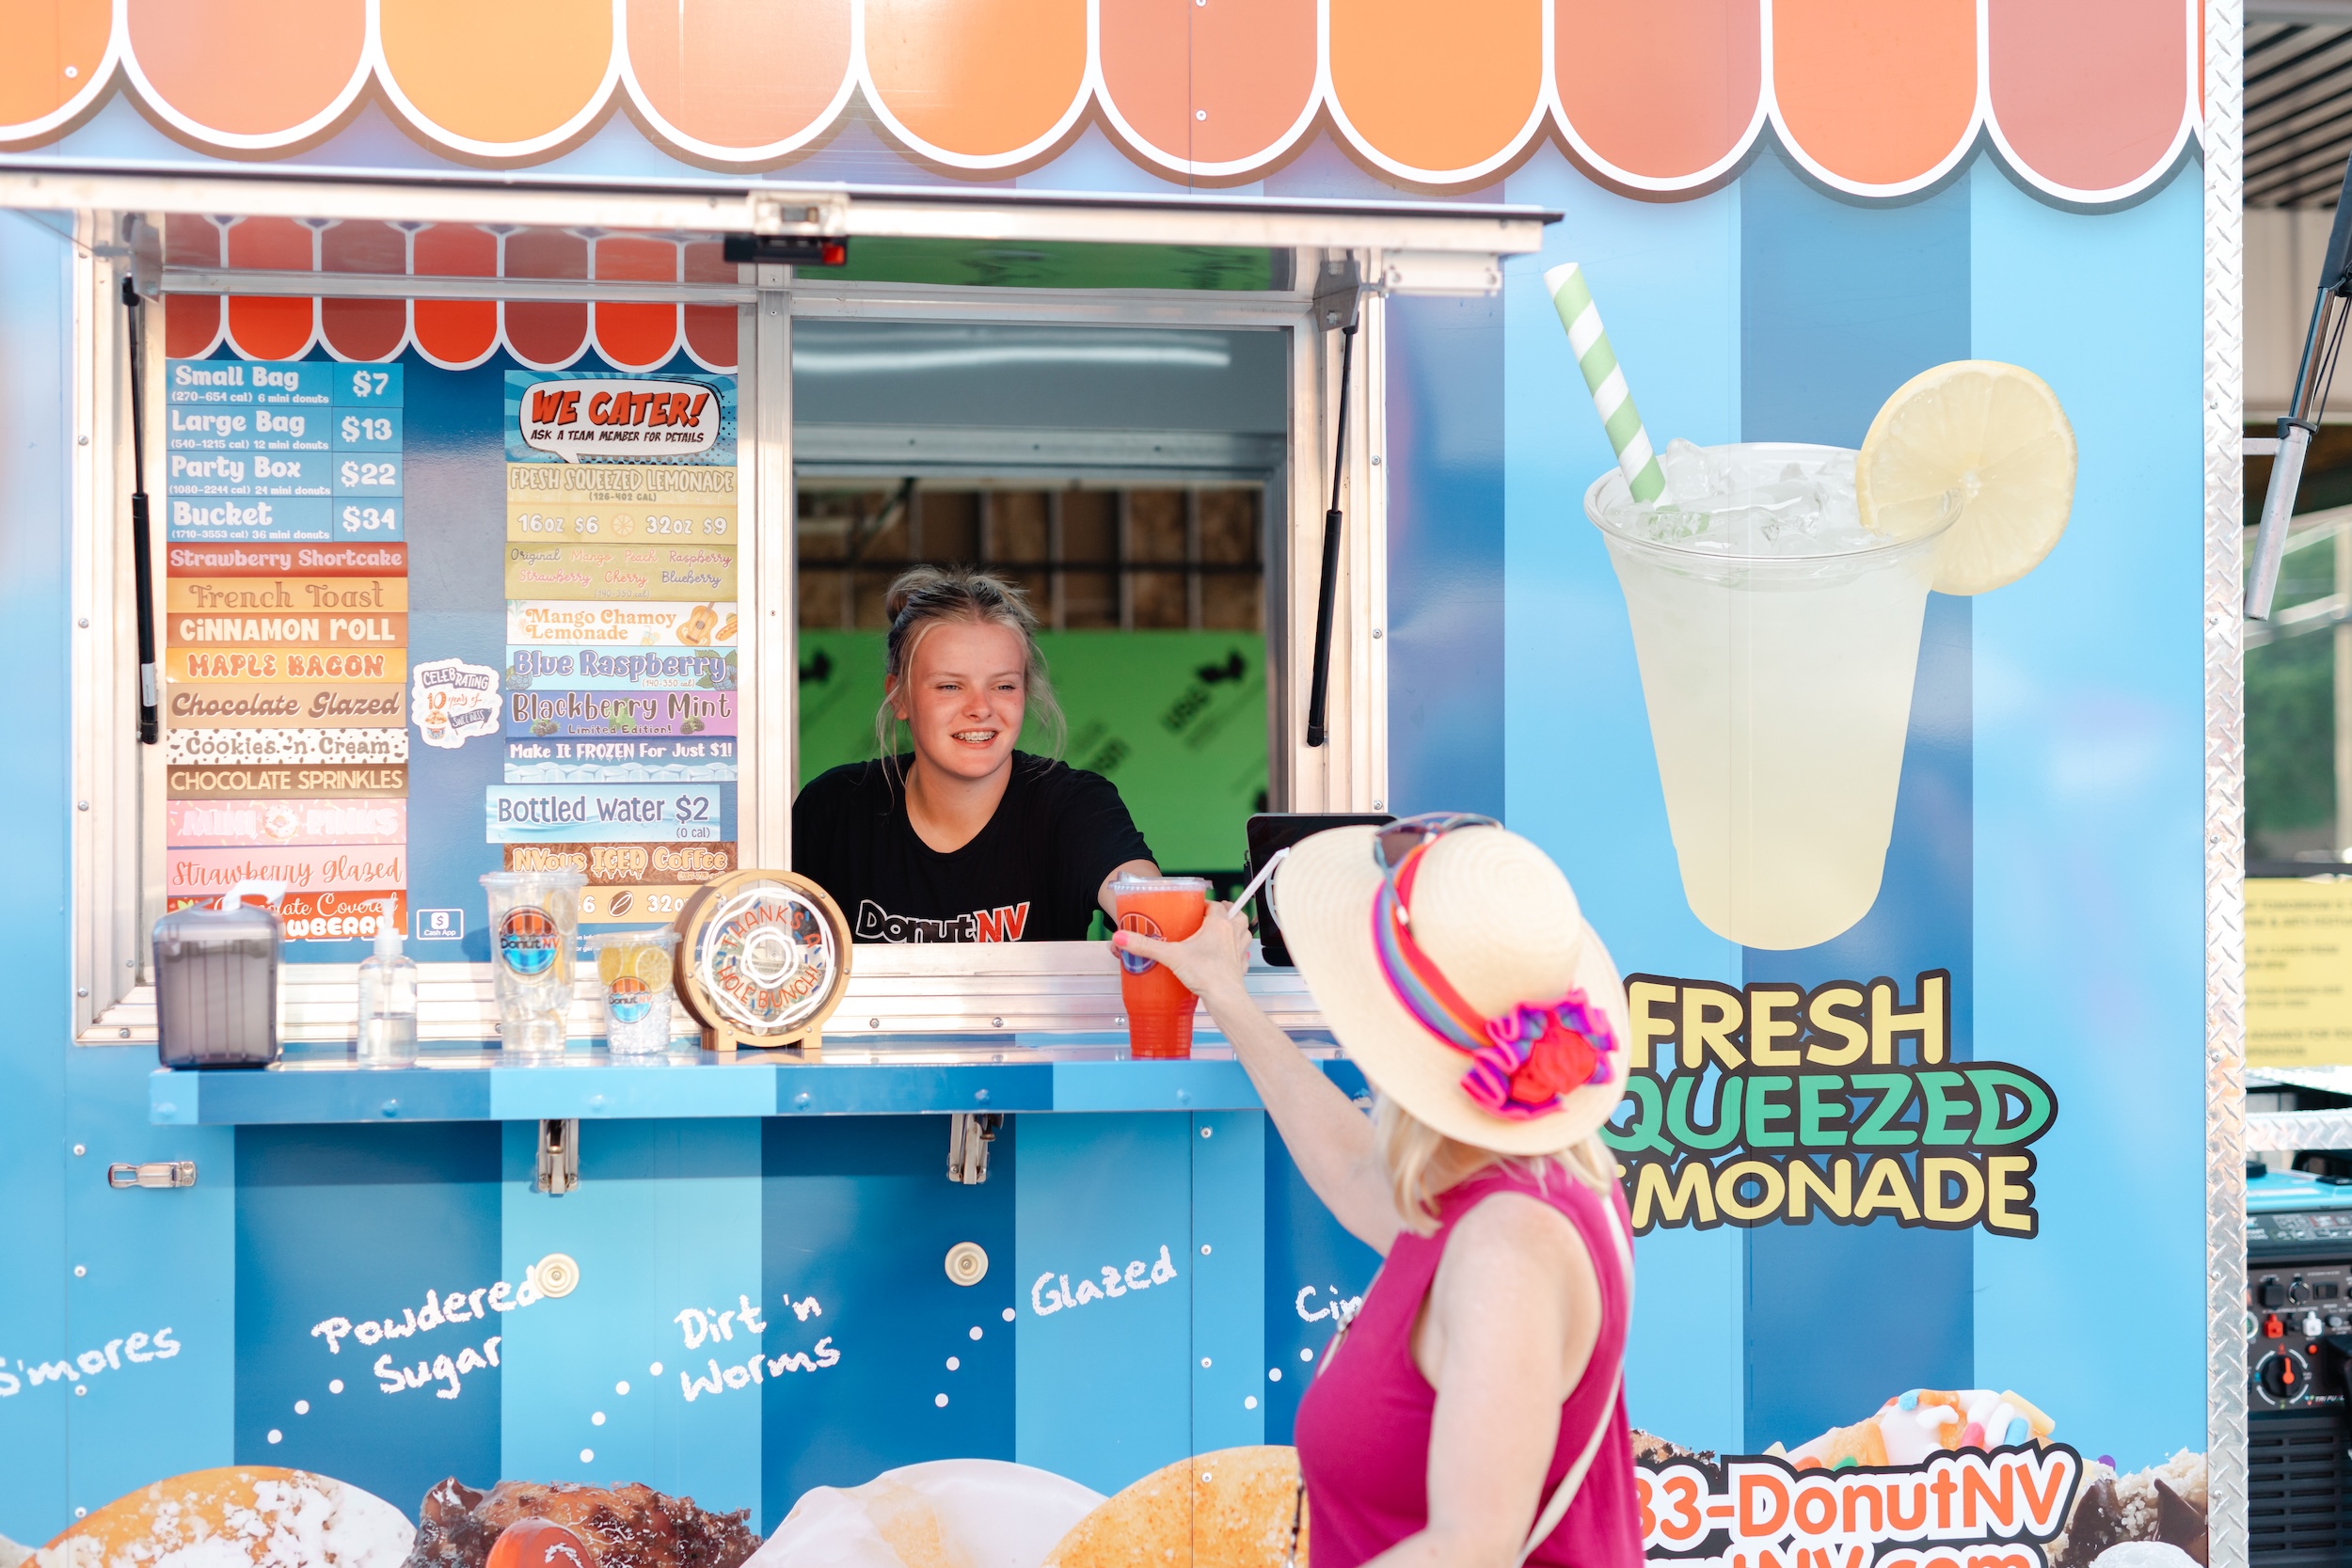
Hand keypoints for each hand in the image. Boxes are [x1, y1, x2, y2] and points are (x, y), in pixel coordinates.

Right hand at [1111, 901, 1251, 1002]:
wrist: (1224, 998)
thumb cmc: (1205, 974)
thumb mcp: (1171, 955)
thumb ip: (1146, 945)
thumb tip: (1122, 937)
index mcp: (1219, 924)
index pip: (1216, 905)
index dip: (1206, 904)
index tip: (1195, 908)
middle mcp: (1233, 934)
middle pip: (1236, 914)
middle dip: (1226, 913)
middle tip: (1211, 918)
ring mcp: (1239, 951)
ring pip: (1244, 932)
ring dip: (1236, 930)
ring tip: (1223, 933)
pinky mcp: (1240, 967)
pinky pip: (1243, 955)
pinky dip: (1238, 953)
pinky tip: (1227, 957)